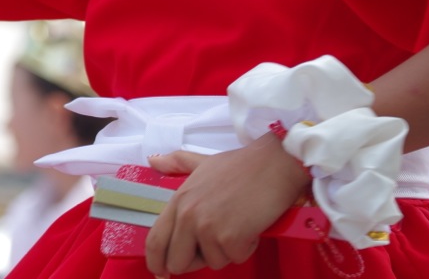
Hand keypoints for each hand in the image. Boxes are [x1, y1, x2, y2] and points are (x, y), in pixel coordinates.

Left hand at [144, 135, 309, 276]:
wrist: (274, 164)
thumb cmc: (242, 165)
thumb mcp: (203, 163)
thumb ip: (177, 164)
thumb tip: (154, 161)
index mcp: (179, 200)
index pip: (155, 241)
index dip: (157, 261)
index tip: (163, 270)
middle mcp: (188, 215)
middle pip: (178, 262)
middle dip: (197, 260)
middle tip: (216, 242)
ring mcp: (208, 227)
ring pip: (212, 262)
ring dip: (227, 250)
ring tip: (238, 222)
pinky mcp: (230, 238)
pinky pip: (235, 259)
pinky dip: (246, 247)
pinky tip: (250, 225)